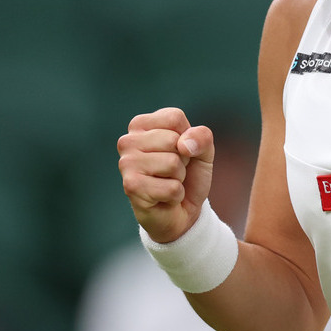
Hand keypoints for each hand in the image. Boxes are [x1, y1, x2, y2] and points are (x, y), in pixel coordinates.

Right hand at [118, 107, 216, 242]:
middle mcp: (128, 141)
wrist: (183, 212)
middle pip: (173, 140)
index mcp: (141, 125)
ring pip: (172, 163)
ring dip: (179, 178)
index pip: (174, 118)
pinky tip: (165, 198)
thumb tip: (184, 145)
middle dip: (183, 159)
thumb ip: (201, 137)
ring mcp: (126, 164)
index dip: (188, 138)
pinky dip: (176, 195)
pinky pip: (171, 187)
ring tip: (168, 182)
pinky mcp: (131, 186)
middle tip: (173, 171)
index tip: (180, 151)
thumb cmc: (189, 175)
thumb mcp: (203, 151)